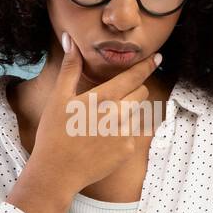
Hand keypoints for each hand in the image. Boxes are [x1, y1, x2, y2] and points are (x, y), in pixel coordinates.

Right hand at [27, 32, 160, 194]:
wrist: (56, 172)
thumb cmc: (54, 133)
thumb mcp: (58, 97)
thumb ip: (70, 67)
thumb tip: (70, 39)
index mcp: (103, 98)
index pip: (134, 76)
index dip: (147, 66)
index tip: (158, 58)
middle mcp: (119, 115)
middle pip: (141, 93)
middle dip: (132, 91)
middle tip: (112, 99)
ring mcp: (125, 134)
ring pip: (138, 114)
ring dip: (127, 112)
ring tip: (102, 123)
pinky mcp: (127, 151)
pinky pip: (134, 134)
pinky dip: (123, 133)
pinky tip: (103, 140)